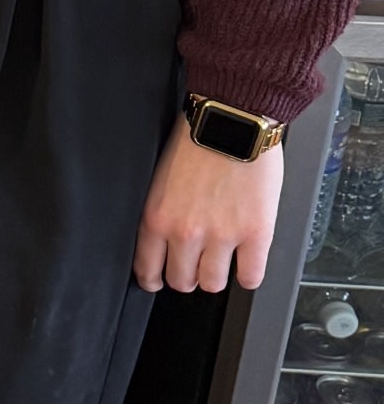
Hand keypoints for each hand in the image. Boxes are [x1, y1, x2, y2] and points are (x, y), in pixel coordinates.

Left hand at [133, 120, 283, 293]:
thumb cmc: (196, 137)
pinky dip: (248, 275)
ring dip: (217, 276)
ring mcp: (222, 236)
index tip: (158, 279)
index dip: (154, 279)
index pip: (148, 269)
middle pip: (182, 282)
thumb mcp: (159, 178)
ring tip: (221, 261)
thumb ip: (161, 211)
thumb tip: (161, 237)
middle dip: (188, 276)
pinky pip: (250, 277)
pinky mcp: (256, 234)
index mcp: (156, 217)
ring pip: (214, 284)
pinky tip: (246, 265)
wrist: (232, 119)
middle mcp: (185, 232)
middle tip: (195, 265)